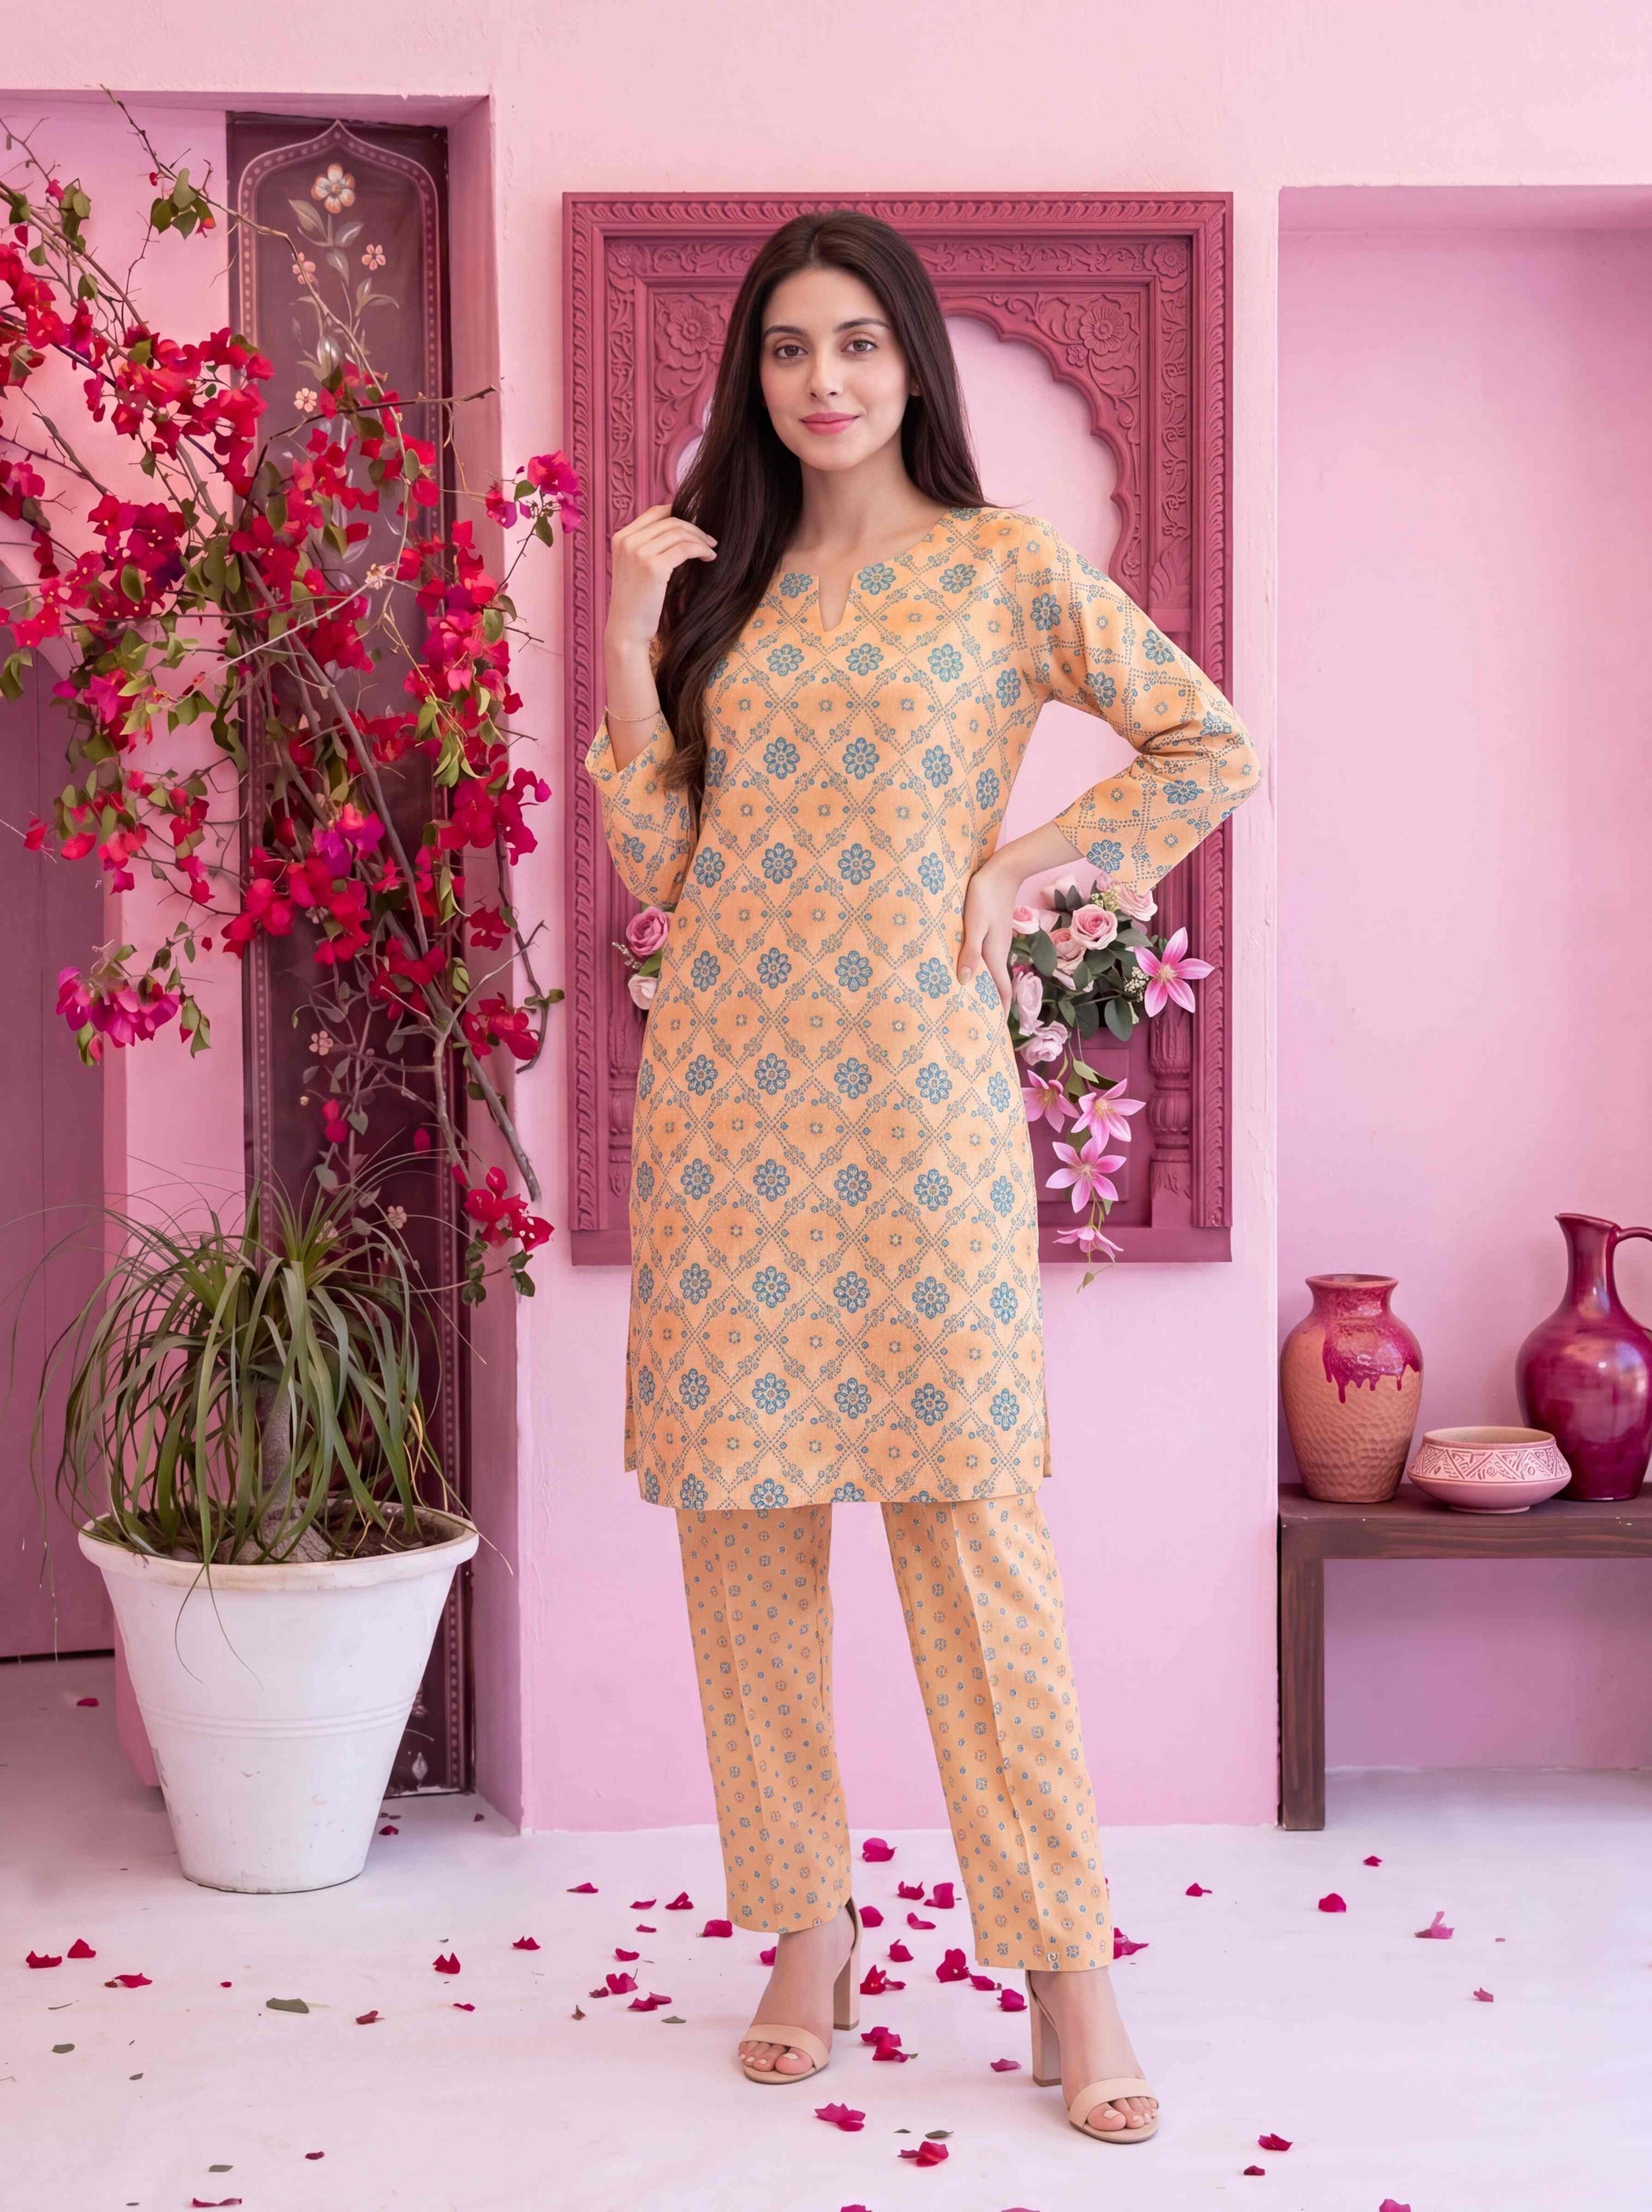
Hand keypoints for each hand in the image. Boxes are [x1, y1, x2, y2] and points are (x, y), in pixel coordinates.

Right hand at [605, 500, 717, 652]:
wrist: (626, 629)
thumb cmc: (636, 603)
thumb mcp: (634, 568)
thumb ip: (648, 547)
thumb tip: (679, 531)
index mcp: (621, 538)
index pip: (655, 512)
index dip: (679, 512)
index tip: (695, 524)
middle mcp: (627, 541)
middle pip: (670, 521)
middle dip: (695, 528)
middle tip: (710, 540)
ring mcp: (639, 552)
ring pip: (679, 532)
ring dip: (700, 539)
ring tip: (711, 551)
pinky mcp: (653, 566)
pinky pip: (685, 548)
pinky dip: (701, 550)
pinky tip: (709, 558)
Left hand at [957, 852, 1018, 1010]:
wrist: (1002, 872)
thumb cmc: (985, 896)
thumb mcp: (974, 925)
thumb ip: (970, 952)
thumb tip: (965, 982)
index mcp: (994, 955)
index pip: (1002, 991)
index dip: (1001, 1011)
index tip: (997, 1030)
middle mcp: (998, 953)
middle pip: (998, 985)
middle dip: (992, 1004)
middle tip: (981, 1022)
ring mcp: (996, 943)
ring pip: (992, 973)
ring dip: (986, 988)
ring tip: (973, 1002)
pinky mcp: (992, 933)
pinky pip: (987, 960)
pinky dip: (981, 972)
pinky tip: (969, 971)